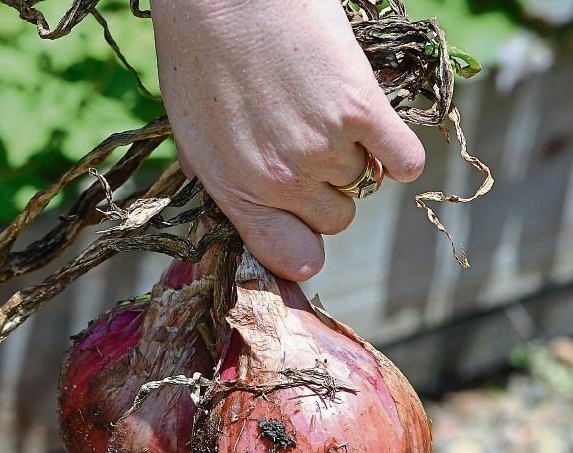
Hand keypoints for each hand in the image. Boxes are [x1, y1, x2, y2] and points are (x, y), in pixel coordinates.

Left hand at [150, 0, 424, 280]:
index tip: (308, 230)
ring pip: (364, 181)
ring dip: (354, 155)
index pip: (291, 257)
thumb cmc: (198, 55)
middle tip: (313, 150)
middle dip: (329, 192)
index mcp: (235, 192)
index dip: (304, 246)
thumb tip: (231, 218)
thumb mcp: (189, 133)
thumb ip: (216, 182)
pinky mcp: (360, 110)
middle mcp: (281, 182)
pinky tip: (376, 128)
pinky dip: (398, 151)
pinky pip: (404, 160)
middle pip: (336, 220)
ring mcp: (322, 148)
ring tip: (325, 112)